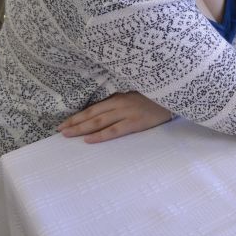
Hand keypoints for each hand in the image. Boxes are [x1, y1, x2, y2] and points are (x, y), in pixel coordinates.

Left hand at [58, 92, 172, 143]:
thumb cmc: (158, 96)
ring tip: (67, 134)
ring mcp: (128, 112)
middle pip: (92, 114)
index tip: (64, 122)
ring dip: (81, 128)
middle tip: (59, 130)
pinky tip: (88, 140)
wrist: (176, 95)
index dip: (78, 115)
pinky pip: (115, 130)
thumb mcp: (138, 95)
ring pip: (99, 122)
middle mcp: (120, 103)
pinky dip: (100, 135)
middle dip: (74, 122)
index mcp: (120, 96)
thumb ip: (123, 101)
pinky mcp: (136, 122)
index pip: (94, 107)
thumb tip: (105, 111)